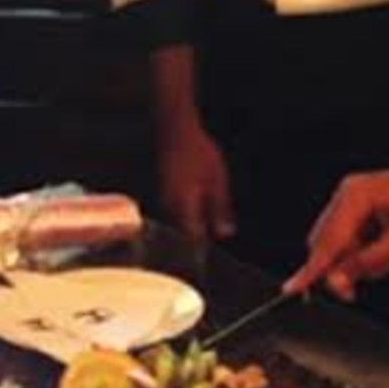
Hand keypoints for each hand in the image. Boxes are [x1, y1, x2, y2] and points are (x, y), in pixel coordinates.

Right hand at [156, 119, 235, 243]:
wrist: (176, 132)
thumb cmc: (198, 153)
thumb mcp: (218, 181)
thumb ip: (221, 209)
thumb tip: (224, 234)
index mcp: (183, 206)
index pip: (192, 238)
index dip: (202, 250)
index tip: (212, 255)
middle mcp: (170, 206)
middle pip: (183, 234)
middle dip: (198, 239)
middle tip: (213, 241)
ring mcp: (164, 199)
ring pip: (178, 223)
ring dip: (192, 227)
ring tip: (208, 226)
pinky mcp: (164, 192)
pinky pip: (175, 212)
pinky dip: (186, 215)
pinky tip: (198, 210)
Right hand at [286, 163, 388, 300]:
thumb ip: (368, 262)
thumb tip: (336, 281)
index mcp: (356, 196)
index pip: (327, 242)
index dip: (311, 270)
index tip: (292, 289)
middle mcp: (347, 195)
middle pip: (326, 245)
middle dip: (341, 269)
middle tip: (354, 291)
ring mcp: (350, 200)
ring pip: (337, 247)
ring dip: (358, 261)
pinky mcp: (356, 209)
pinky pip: (349, 241)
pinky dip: (363, 254)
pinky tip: (388, 248)